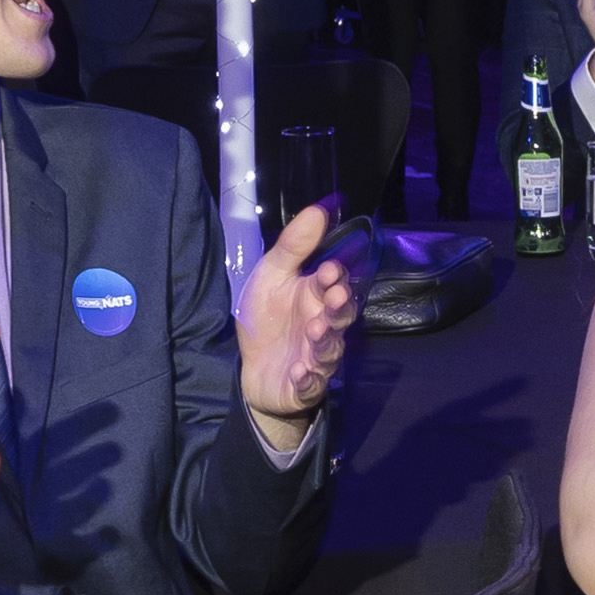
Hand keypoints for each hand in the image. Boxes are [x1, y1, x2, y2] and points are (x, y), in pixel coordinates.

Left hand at [236, 201, 356, 428]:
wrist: (254, 369)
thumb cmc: (266, 317)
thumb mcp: (271, 276)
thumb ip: (293, 246)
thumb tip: (319, 209)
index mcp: (316, 297)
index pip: (336, 284)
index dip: (336, 277)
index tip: (330, 270)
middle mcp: (323, 326)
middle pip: (341, 316)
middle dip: (339, 307)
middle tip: (333, 297)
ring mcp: (316, 357)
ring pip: (329, 350)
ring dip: (325, 340)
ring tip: (315, 330)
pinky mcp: (304, 385)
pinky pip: (311, 383)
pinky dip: (307, 378)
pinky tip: (299, 370)